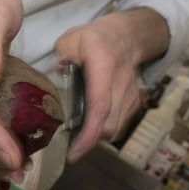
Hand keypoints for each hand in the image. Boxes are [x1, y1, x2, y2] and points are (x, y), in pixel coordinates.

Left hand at [55, 7, 168, 162]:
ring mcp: (132, 95)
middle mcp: (122, 85)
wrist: (128, 35)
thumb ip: (60, 57)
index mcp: (104, 68)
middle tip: (68, 143)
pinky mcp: (134, 102)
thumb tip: (54, 78)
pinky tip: (91, 123)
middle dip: (88, 140)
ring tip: (78, 134)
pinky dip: (104, 129)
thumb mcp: (70, 39)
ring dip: (96, 136)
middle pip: (108, 125)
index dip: (88, 134)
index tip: (73, 154)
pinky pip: (120, 124)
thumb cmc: (94, 38)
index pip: (99, 107)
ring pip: (115, 128)